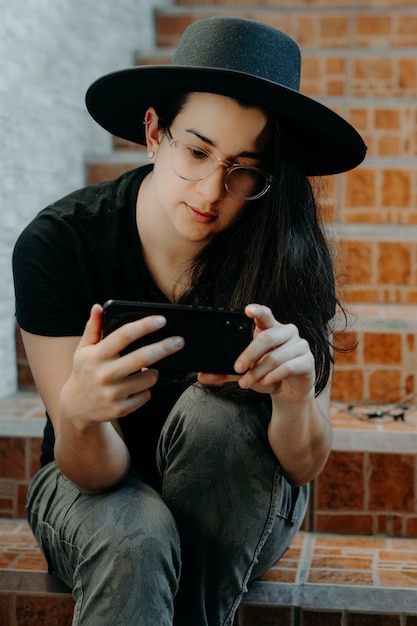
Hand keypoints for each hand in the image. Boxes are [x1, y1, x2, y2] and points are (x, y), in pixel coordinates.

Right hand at [61, 304, 184, 426]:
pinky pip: (146, 395)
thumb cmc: (85, 371)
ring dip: (154, 372)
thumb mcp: (84, 349)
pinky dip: (146, 389)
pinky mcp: (121, 409)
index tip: (161, 320)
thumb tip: (98, 307)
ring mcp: (113, 393)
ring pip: (149, 378)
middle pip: (142, 358)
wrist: (77, 407)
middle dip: (164, 347)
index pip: (124, 335)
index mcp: (97, 355)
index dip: (145, 326)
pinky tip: (136, 386)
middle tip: (179, 341)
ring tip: (147, 369)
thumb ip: (93, 328)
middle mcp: (104, 374)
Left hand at [198, 304, 315, 404]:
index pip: (265, 315)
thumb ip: (225, 373)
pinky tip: (264, 383)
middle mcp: (288, 332)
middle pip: (267, 337)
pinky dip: (273, 376)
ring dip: (258, 372)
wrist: (289, 393)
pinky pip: (288, 367)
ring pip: (275, 356)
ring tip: (246, 383)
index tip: (248, 309)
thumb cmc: (266, 376)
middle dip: (249, 354)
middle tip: (237, 368)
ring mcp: (300, 345)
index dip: (258, 311)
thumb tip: (202, 376)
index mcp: (272, 328)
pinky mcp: (308, 361)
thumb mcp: (245, 373)